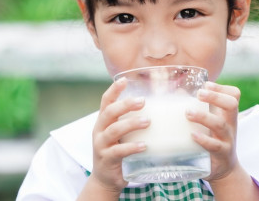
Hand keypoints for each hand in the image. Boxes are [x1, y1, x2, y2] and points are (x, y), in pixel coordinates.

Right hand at [90, 78, 149, 192]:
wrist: (105, 179)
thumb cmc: (118, 149)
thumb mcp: (121, 133)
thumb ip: (132, 120)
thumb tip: (158, 107)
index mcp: (103, 120)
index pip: (105, 101)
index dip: (114, 90)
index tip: (124, 80)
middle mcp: (100, 130)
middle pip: (109, 112)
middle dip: (125, 105)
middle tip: (143, 101)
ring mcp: (101, 145)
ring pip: (114, 130)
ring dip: (131, 124)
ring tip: (147, 122)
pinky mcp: (107, 159)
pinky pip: (119, 151)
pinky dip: (132, 147)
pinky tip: (144, 146)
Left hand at [186, 81, 239, 181]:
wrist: (225, 168)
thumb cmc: (213, 138)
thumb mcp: (209, 122)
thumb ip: (197, 106)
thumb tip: (179, 91)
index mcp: (227, 113)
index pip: (233, 95)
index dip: (221, 88)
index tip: (206, 84)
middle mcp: (230, 124)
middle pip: (231, 105)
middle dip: (215, 97)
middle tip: (199, 93)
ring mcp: (227, 139)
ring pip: (220, 125)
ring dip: (203, 117)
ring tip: (188, 113)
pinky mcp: (221, 154)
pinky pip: (214, 146)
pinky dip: (203, 140)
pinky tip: (192, 135)